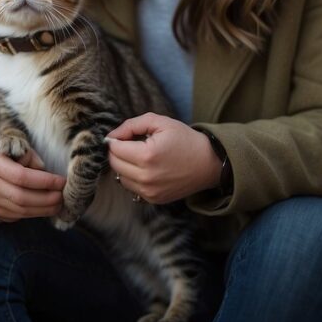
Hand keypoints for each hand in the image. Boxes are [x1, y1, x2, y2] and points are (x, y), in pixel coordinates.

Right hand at [0, 139, 65, 221]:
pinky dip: (35, 213)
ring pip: (20, 210)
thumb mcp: (19, 145)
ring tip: (58, 203)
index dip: (44, 181)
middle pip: (20, 197)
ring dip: (43, 209)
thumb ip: (31, 156)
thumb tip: (44, 171)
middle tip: (62, 196)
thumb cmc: (11, 152)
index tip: (62, 182)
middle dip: (46, 199)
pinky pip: (17, 216)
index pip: (21, 176)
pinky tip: (46, 207)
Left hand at [106, 113, 221, 203]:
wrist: (209, 163)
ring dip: (124, 166)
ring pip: (120, 177)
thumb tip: (112, 136)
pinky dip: (133, 177)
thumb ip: (131, 125)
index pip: (114, 148)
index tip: (124, 135)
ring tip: (139, 156)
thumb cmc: (185, 140)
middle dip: (117, 152)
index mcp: (147, 156)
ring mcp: (150, 191)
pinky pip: (131, 188)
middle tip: (130, 144)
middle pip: (114, 164)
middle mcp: (146, 177)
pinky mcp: (154, 199)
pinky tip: (146, 168)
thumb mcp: (160, 122)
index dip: (115, 139)